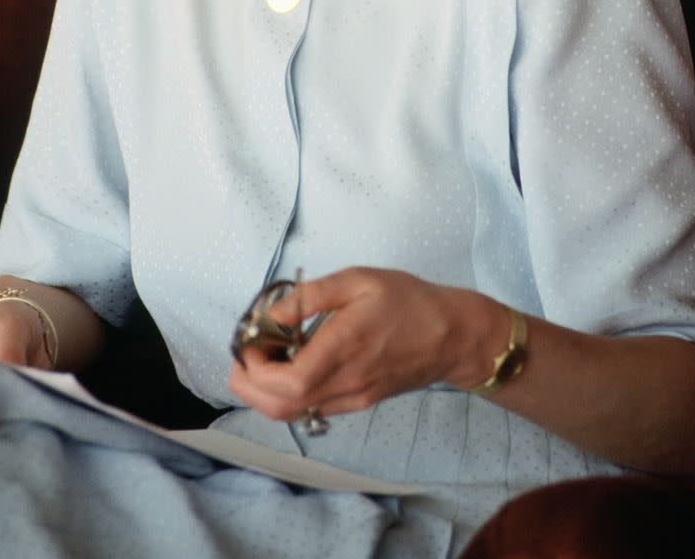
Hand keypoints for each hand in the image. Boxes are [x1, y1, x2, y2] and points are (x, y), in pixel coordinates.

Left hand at [228, 267, 494, 422]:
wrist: (450, 336)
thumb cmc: (407, 301)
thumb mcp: (358, 280)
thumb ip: (311, 295)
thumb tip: (272, 313)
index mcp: (344, 347)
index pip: (288, 381)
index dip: (256, 367)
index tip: (250, 339)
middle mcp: (345, 382)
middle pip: (281, 407)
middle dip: (248, 385)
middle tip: (243, 353)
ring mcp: (351, 398)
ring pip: (292, 413)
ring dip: (264, 392)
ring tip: (263, 356)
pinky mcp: (357, 402)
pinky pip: (311, 409)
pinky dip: (287, 394)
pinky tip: (289, 364)